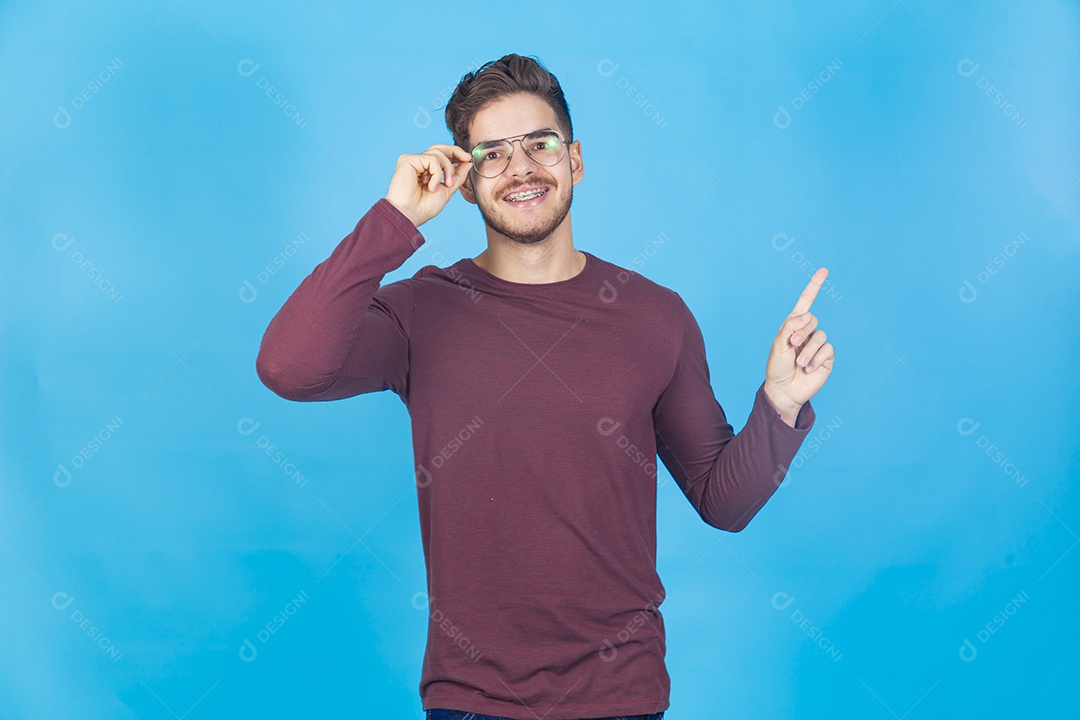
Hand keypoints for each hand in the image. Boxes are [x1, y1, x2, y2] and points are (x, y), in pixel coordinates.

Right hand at [385, 143, 472, 227]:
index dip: (456, 154)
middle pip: (439, 148)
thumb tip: (468, 162)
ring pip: (438, 153)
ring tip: (447, 185)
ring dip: (448, 169)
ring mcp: (413, 161)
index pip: (442, 155)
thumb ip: (457, 176)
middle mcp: (418, 163)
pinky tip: (432, 187)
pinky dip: (437, 173)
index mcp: (426, 170)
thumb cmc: (424, 207)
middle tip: (466, 158)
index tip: (468, 158)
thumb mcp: (447, 190)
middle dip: (455, 151)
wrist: (409, 215)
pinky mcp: (408, 160)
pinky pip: (431, 159)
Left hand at [764, 267, 834, 414]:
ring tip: (799, 364)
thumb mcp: (779, 344)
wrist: (784, 390)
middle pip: (812, 320)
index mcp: (793, 326)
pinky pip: (827, 350)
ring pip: (820, 336)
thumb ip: (790, 326)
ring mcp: (817, 345)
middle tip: (792, 345)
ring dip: (808, 350)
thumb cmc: (777, 367)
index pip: (806, 302)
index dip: (814, 286)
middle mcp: (807, 332)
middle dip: (802, 332)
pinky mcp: (826, 357)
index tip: (824, 270)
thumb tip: (808, 314)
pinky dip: (816, 359)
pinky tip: (807, 369)